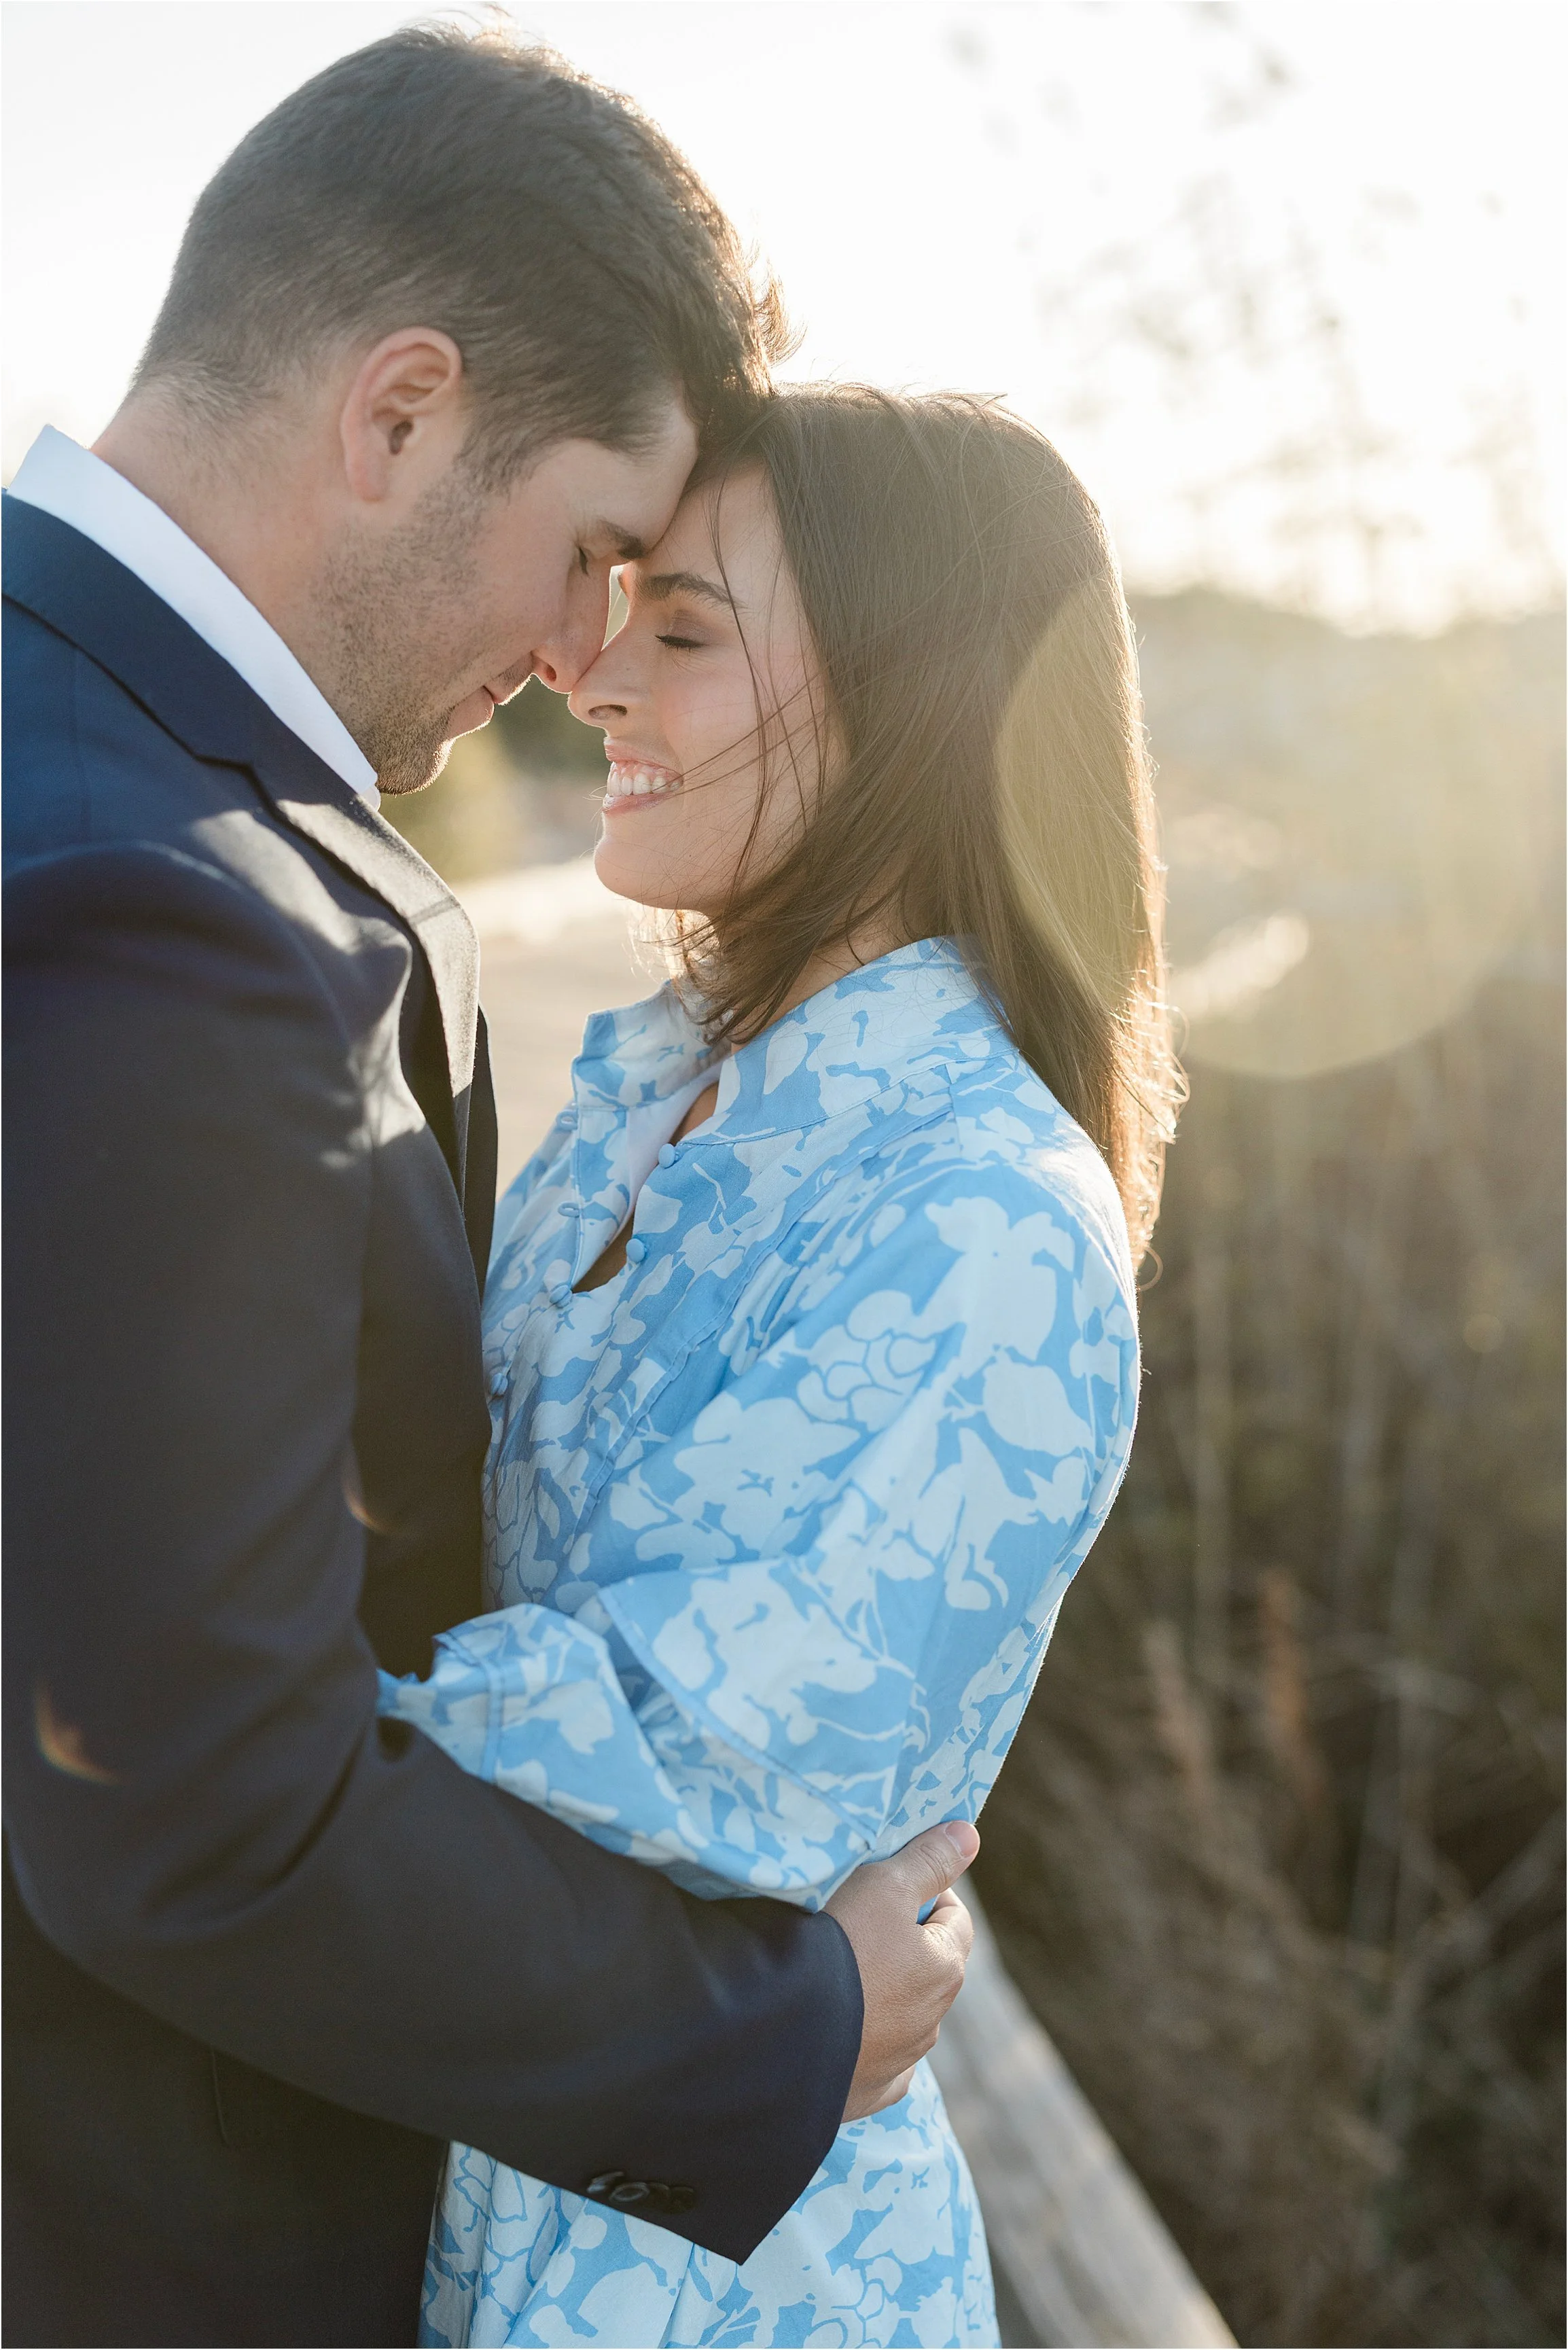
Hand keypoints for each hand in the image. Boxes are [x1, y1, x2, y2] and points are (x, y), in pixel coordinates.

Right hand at [827, 1820, 978, 2122]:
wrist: (782, 2033)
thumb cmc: (837, 1946)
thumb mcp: (883, 1885)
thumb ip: (929, 1860)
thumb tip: (970, 1836)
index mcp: (945, 1970)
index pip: (954, 1918)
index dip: (928, 1892)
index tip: (893, 1880)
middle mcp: (931, 2022)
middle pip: (930, 1968)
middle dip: (906, 1943)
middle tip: (859, 1920)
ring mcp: (898, 2064)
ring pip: (905, 2017)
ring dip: (886, 1993)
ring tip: (839, 1971)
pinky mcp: (863, 2095)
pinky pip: (878, 2066)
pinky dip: (868, 2045)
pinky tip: (844, 2032)